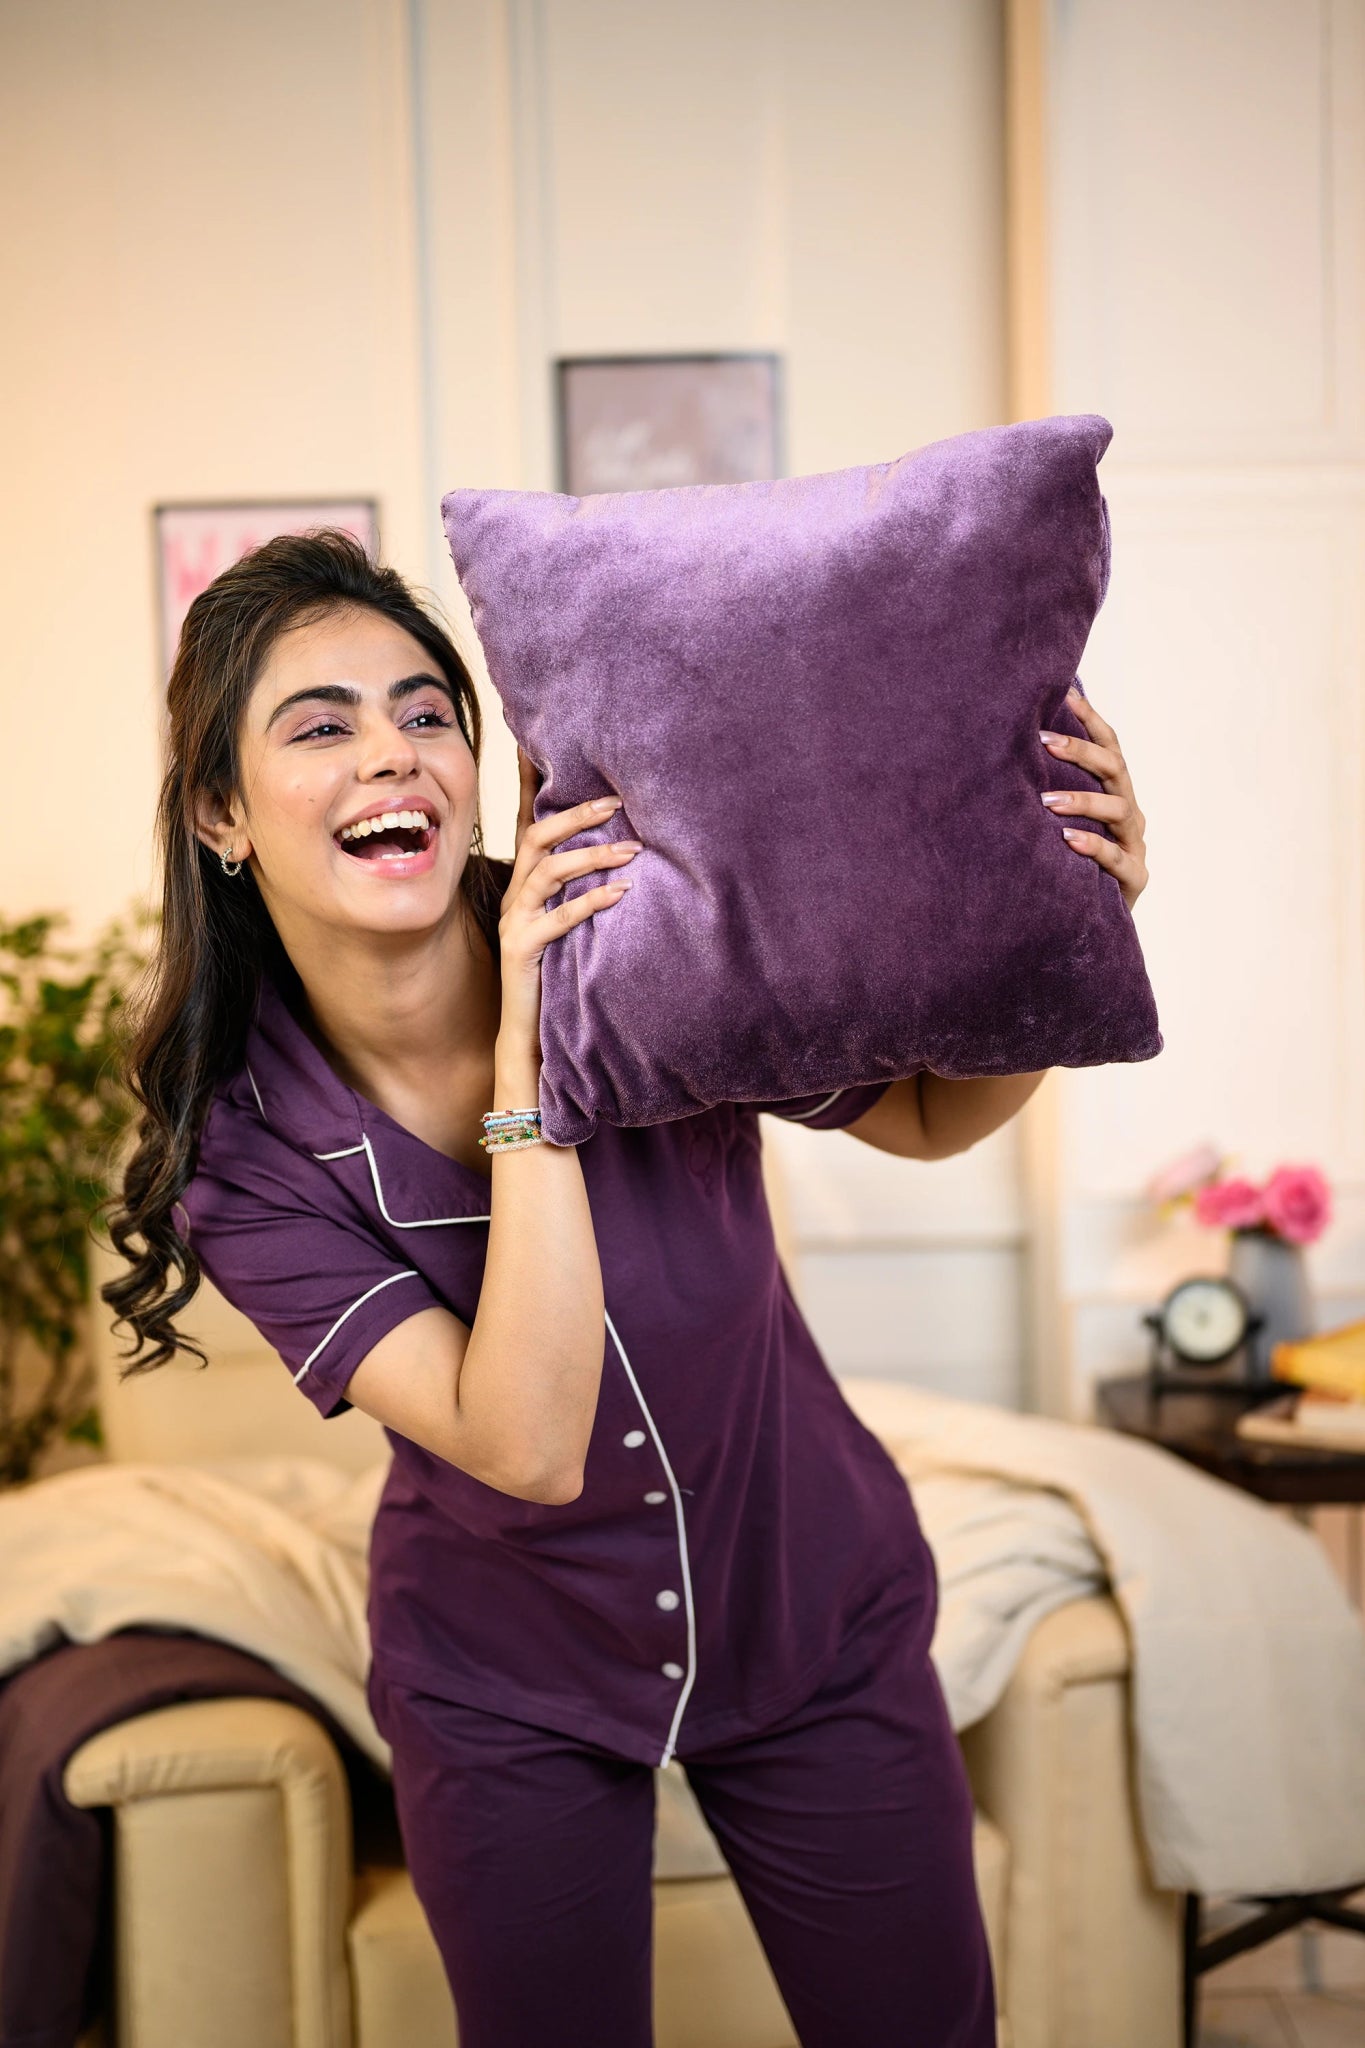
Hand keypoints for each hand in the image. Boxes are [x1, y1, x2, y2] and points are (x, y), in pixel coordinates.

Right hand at [496, 750, 640, 1046]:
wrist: (526, 1029)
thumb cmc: (554, 969)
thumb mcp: (565, 919)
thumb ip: (580, 887)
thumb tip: (623, 849)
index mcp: (524, 883)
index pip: (527, 825)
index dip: (528, 785)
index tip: (537, 747)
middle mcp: (515, 895)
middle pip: (536, 838)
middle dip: (576, 816)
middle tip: (617, 803)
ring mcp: (515, 922)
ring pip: (547, 874)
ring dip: (591, 857)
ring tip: (631, 850)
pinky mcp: (523, 950)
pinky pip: (557, 920)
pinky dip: (591, 902)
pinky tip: (621, 893)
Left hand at [1039, 685, 1147, 912]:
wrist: (1087, 922)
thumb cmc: (1066, 864)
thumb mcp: (1057, 822)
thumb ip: (1047, 788)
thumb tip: (1003, 749)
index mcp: (1115, 794)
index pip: (1109, 748)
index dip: (1091, 719)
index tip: (1067, 693)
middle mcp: (1129, 814)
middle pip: (1115, 770)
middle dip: (1080, 752)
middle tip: (1043, 740)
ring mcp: (1135, 844)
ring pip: (1118, 810)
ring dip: (1082, 801)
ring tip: (1045, 800)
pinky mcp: (1134, 878)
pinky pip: (1116, 858)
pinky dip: (1093, 846)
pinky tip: (1067, 840)